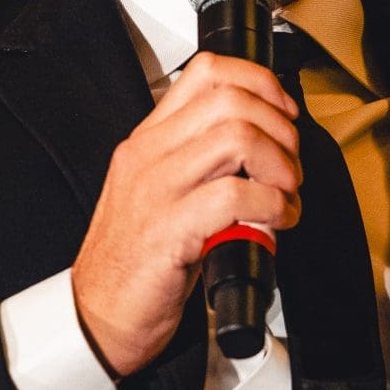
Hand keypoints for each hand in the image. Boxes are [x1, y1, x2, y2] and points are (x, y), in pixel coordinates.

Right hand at [72, 54, 302, 377]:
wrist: (98, 317)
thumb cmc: (134, 262)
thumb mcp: (160, 194)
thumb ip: (200, 163)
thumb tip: (262, 147)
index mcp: (148, 140)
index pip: (206, 72)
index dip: (260, 82)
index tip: (283, 111)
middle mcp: (148, 156)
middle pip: (230, 99)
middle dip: (279, 128)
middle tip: (290, 162)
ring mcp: (156, 190)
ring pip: (237, 138)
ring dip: (280, 165)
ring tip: (286, 194)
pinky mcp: (168, 231)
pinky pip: (235, 196)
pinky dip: (273, 205)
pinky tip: (277, 222)